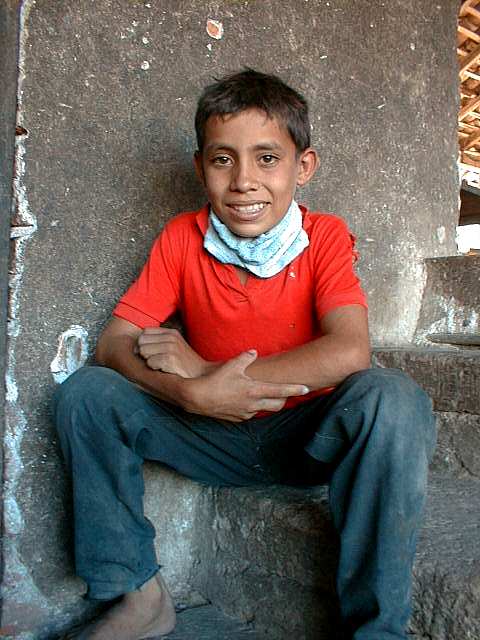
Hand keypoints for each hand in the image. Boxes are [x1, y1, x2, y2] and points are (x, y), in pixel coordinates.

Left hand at [136, 327, 211, 377]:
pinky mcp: (171, 359)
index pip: (145, 332)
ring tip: (161, 366)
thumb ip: (158, 343)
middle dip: (143, 353)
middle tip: (155, 362)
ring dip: (149, 361)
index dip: (142, 344)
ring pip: (143, 351)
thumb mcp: (174, 348)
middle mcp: (171, 337)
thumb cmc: (185, 365)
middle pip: (141, 341)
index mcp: (171, 333)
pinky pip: (150, 362)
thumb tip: (135, 349)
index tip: (148, 354)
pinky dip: (154, 369)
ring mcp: (172, 348)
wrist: (202, 376)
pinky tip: (165, 371)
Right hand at [184, 350, 309, 421]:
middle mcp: (254, 404)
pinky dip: (253, 407)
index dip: (295, 389)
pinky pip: (251, 413)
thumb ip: (245, 358)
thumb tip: (253, 352)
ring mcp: (246, 413)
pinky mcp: (238, 419)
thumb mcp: (231, 365)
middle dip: (284, 398)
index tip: (306, 388)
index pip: (281, 391)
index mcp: (255, 390)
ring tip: (263, 394)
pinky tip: (246, 400)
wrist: (198, 398)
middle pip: (278, 404)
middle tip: (285, 391)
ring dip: (267, 402)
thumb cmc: (215, 381)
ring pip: (264, 409)